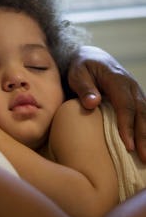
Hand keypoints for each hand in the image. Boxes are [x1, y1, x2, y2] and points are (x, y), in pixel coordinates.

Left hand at [68, 46, 145, 161]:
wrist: (90, 58)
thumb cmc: (81, 67)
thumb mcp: (78, 74)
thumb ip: (85, 88)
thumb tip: (93, 103)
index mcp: (117, 80)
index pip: (126, 105)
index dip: (127, 126)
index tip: (127, 145)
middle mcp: (130, 86)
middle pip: (141, 112)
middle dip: (144, 136)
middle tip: (144, 158)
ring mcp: (134, 91)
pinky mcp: (133, 97)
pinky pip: (143, 113)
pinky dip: (145, 128)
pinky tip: (145, 142)